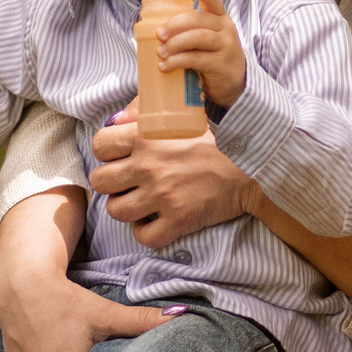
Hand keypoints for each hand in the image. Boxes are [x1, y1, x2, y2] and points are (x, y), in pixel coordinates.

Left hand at [89, 110, 251, 247]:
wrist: (251, 167)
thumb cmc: (217, 141)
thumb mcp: (181, 117)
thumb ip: (144, 114)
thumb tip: (116, 121)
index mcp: (146, 137)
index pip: (99, 146)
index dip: (106, 153)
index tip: (119, 158)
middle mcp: (149, 166)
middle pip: (100, 181)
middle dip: (111, 183)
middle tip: (128, 182)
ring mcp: (161, 195)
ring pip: (116, 211)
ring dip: (127, 208)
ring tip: (142, 202)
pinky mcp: (177, 220)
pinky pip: (143, 236)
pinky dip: (146, 232)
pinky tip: (156, 220)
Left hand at [155, 0, 244, 106]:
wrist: (235, 84)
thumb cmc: (214, 57)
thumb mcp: (208, 40)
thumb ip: (192, 31)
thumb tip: (156, 31)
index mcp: (220, 19)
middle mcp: (226, 29)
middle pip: (199, 20)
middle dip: (175, 25)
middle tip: (159, 34)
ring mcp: (225, 47)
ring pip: (198, 38)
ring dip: (175, 43)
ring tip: (161, 52)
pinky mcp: (220, 65)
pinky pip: (196, 59)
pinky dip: (177, 61)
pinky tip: (166, 66)